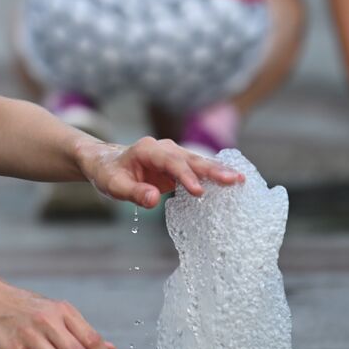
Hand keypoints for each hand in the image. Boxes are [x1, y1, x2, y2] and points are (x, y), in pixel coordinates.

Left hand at [80, 137, 242, 208]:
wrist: (107, 163)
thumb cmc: (109, 174)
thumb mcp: (114, 186)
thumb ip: (134, 193)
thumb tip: (154, 200)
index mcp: (148, 150)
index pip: (171, 162)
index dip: (186, 176)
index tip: (199, 192)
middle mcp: (164, 148)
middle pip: (191, 159)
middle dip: (213, 170)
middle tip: (235, 180)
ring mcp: (173, 155)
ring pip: (199, 162)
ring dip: (219, 171)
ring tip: (241, 180)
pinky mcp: (179, 165)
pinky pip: (198, 168)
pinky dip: (214, 174)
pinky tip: (233, 180)